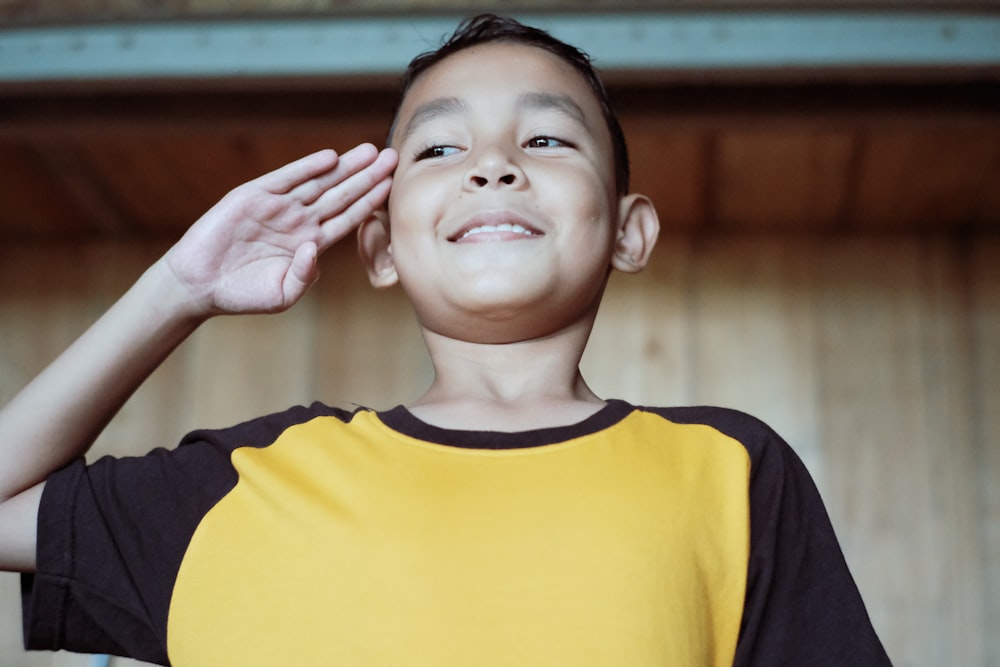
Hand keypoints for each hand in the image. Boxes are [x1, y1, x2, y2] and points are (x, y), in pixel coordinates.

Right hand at [163, 143, 397, 316]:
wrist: (200, 285)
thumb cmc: (244, 294)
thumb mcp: (282, 294)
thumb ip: (304, 276)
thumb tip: (315, 250)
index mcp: (311, 243)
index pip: (349, 218)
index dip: (371, 202)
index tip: (393, 187)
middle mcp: (299, 220)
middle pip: (341, 194)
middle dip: (367, 176)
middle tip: (393, 158)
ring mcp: (277, 206)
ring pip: (319, 182)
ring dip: (345, 166)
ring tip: (370, 151)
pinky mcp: (253, 196)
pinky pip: (285, 178)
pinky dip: (307, 167)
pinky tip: (330, 158)